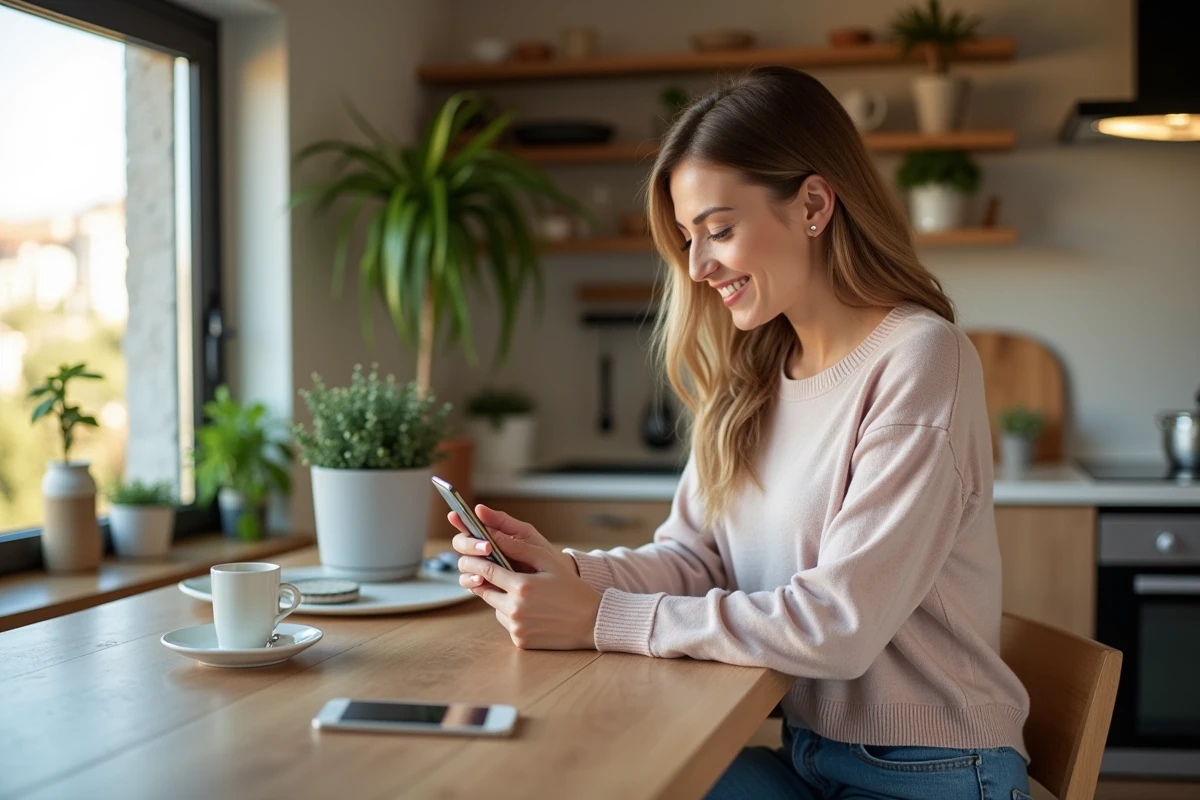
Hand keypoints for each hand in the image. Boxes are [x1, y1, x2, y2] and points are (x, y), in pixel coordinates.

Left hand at [448, 504, 598, 649]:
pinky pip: (506, 622)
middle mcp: (515, 609)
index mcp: (522, 586)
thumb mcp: (548, 562)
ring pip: (494, 607)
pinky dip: (511, 614)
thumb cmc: (572, 588)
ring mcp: (516, 627)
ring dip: (500, 597)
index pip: (486, 570)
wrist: (591, 622)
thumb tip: (493, 536)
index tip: (467, 555)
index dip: (474, 561)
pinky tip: (531, 609)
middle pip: (484, 590)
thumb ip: (519, 548)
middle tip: (490, 572)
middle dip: (484, 580)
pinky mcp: (519, 640)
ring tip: (522, 592)